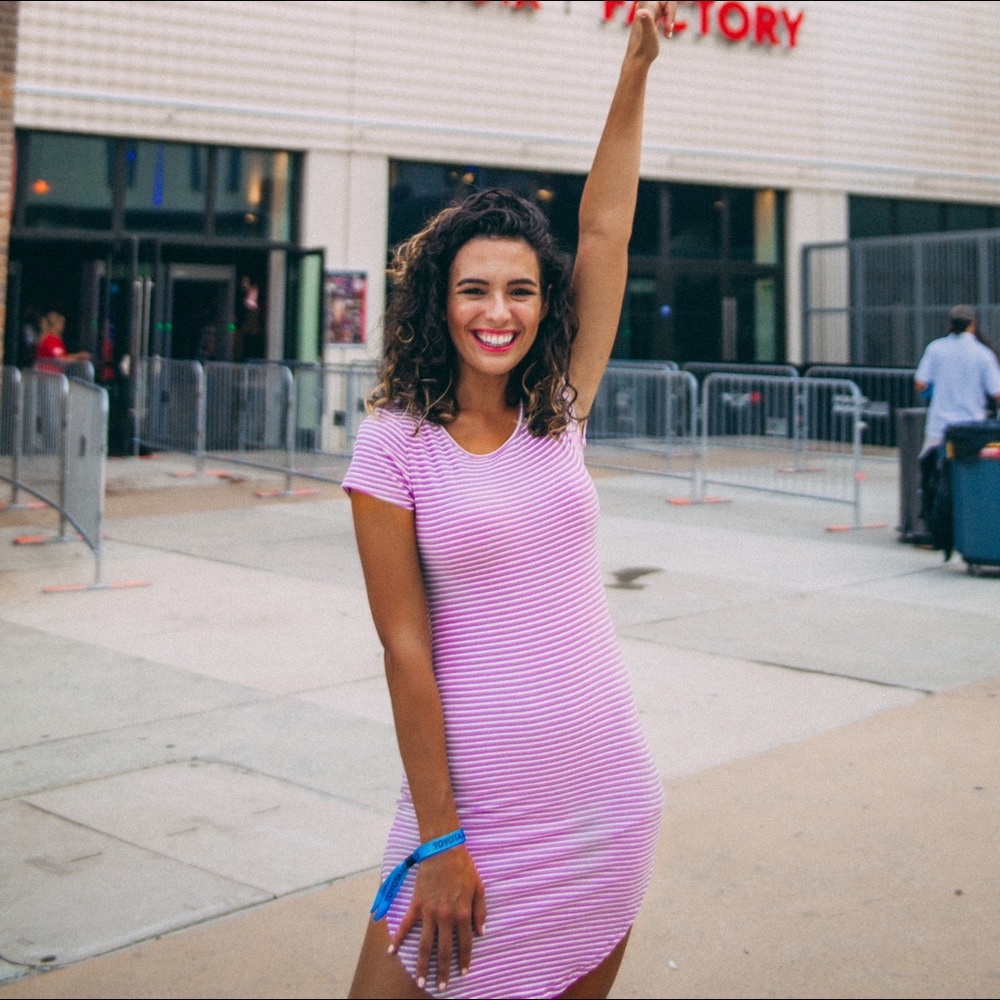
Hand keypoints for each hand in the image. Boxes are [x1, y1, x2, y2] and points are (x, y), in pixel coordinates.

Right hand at [390, 845, 486, 991]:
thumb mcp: (479, 887)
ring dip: (422, 964)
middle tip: (440, 987)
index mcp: (462, 912)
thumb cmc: (463, 866)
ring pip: (424, 944)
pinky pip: (406, 925)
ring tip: (420, 980)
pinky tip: (391, 953)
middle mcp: (444, 916)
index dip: (464, 960)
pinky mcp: (416, 904)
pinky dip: (397, 939)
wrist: (443, 849)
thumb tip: (481, 933)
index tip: (463, 973)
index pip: (464, 943)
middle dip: (442, 971)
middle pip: (443, 950)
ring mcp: (428, 912)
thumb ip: (480, 911)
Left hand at [627, 1, 676, 62]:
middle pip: (668, 2)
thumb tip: (641, 11)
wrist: (637, 61)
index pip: (667, 0)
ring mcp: (649, 10)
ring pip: (668, 6)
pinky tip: (666, 35)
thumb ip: (647, 21)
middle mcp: (645, 5)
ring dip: (671, 20)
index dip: (672, 10)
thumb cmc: (643, 50)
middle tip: (668, 31)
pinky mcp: (652, 17)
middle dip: (671, 15)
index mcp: (645, 4)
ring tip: (667, 35)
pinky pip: (665, 11)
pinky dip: (669, 22)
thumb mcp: (649, 35)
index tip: (668, 27)